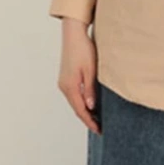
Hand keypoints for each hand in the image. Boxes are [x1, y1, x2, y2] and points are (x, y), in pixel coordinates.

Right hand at [58, 17, 100, 133]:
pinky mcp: (66, 78)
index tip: (99, 130)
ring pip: (74, 102)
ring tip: (97, 118)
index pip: (80, 110)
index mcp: (70, 86)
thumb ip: (90, 90)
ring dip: (84, 111)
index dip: (90, 121)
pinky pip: (73, 95)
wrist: (73, 34)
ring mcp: (63, 82)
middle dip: (87, 119)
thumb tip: (90, 107)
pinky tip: (89, 104)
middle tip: (100, 127)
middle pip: (76, 108)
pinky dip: (81, 102)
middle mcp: (64, 86)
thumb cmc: (83, 49)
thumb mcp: (90, 71)